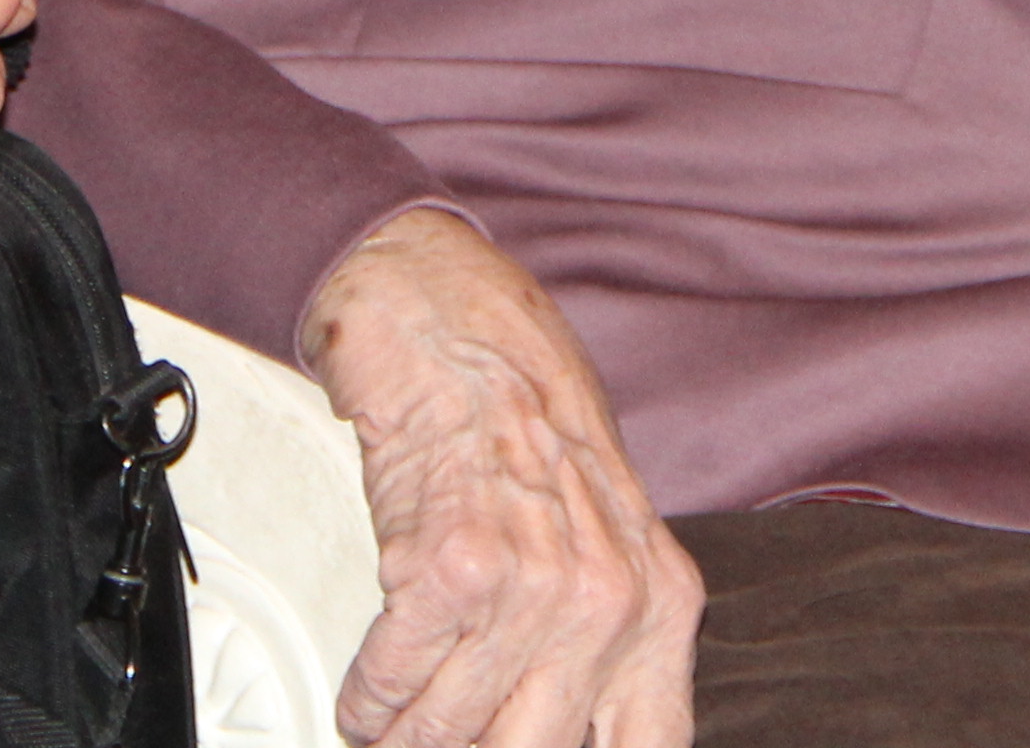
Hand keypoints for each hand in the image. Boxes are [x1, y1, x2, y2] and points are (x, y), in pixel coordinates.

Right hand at [294, 208, 700, 747]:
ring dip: (404, 736)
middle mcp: (609, 603)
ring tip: (391, 724)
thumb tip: (564, 734)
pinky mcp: (455, 570)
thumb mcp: (609, 536)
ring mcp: (535, 588)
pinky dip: (368, 699)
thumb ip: (610, 640)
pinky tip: (370, 687)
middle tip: (437, 737)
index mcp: (661, 605)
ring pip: (449, 733)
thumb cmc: (524, 422)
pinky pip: (393, 687)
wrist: (454, 322)